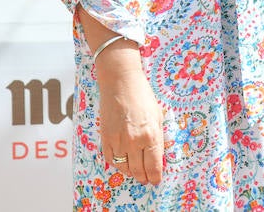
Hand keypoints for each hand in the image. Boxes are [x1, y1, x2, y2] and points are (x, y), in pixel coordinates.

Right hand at [95, 45, 165, 184]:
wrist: (120, 82)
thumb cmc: (142, 96)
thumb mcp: (158, 116)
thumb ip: (157, 138)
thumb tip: (157, 157)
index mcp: (151, 135)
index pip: (154, 166)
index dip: (155, 177)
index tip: (156, 181)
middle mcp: (134, 141)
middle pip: (139, 171)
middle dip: (144, 178)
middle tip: (146, 180)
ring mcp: (118, 141)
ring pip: (124, 168)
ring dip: (131, 172)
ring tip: (135, 171)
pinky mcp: (106, 138)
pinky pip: (111, 159)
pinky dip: (117, 164)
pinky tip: (123, 161)